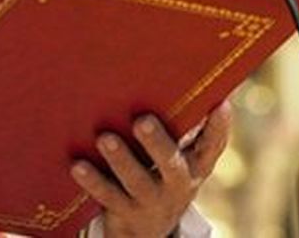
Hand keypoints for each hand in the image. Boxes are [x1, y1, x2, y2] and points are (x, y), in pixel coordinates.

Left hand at [70, 102, 231, 237]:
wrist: (148, 226)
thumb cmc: (164, 169)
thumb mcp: (182, 153)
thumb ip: (186, 124)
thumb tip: (189, 76)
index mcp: (197, 164)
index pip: (213, 144)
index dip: (219, 126)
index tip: (220, 104)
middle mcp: (179, 184)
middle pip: (172, 165)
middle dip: (157, 143)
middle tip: (142, 121)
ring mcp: (152, 201)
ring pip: (137, 182)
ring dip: (121, 160)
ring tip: (105, 139)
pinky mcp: (126, 212)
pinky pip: (108, 196)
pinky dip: (93, 181)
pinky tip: (78, 166)